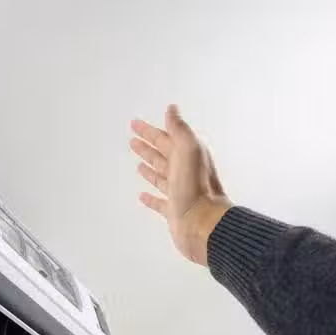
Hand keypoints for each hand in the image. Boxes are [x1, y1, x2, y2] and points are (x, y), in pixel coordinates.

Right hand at [130, 105, 231, 265]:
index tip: (135, 124)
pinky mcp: (174, 212)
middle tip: (132, 139)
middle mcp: (184, 173)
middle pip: (162, 155)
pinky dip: (151, 198)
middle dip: (147, 146)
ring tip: (137, 162)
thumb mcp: (189, 150)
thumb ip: (180, 129)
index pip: (165, 139)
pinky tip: (142, 196)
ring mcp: (179, 193)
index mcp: (188, 157)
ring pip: (160, 176)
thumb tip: (172, 109)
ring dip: (149, 168)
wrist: (203, 223)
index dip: (150, 131)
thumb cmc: (195, 187)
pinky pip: (160, 202)